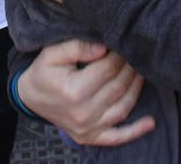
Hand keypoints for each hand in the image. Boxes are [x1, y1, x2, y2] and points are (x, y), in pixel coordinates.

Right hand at [18, 40, 153, 146]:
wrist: (30, 97)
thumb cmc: (43, 72)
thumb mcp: (52, 53)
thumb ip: (77, 46)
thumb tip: (104, 48)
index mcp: (73, 90)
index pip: (108, 68)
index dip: (119, 54)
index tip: (124, 43)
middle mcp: (83, 112)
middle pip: (118, 86)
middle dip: (130, 67)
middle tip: (135, 53)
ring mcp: (88, 128)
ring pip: (123, 107)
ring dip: (136, 88)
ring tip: (142, 71)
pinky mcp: (90, 137)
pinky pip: (117, 136)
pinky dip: (135, 131)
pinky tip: (150, 123)